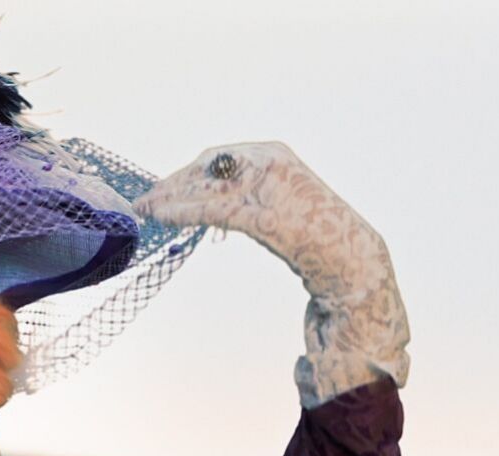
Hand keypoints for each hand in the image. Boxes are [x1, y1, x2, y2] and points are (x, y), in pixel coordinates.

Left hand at [132, 141, 410, 406]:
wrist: (353, 260)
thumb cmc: (312, 235)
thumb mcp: (274, 201)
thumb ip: (244, 194)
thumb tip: (205, 198)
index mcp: (271, 153)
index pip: (214, 159)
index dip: (182, 175)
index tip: (159, 191)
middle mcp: (269, 162)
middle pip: (204, 170)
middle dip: (171, 186)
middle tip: (144, 203)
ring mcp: (270, 187)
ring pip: (205, 189)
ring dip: (170, 200)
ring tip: (147, 213)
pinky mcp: (268, 216)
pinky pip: (216, 211)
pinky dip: (185, 214)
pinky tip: (165, 219)